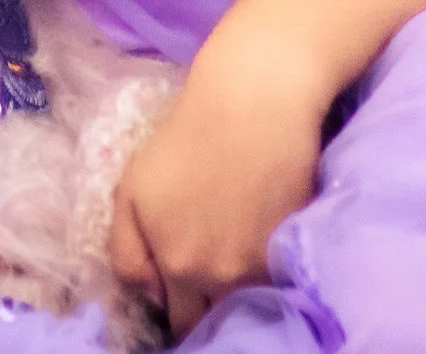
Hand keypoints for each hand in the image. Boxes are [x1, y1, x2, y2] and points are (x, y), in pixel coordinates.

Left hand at [109, 30, 332, 341]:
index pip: (181, 325)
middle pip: (216, 321)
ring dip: (242, 294)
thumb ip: (127, 253)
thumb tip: (151, 297)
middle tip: (208, 284)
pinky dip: (272, 274)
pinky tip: (262, 247)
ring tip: (235, 262)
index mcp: (177, 266)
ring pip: (250, 304)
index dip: (180, 312)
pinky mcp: (298, 247)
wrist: (254, 101)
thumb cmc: (185, 138)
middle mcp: (221, 277)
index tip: (183, 298)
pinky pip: (282, 282)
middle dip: (210, 309)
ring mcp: (264, 265)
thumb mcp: (132, 190)